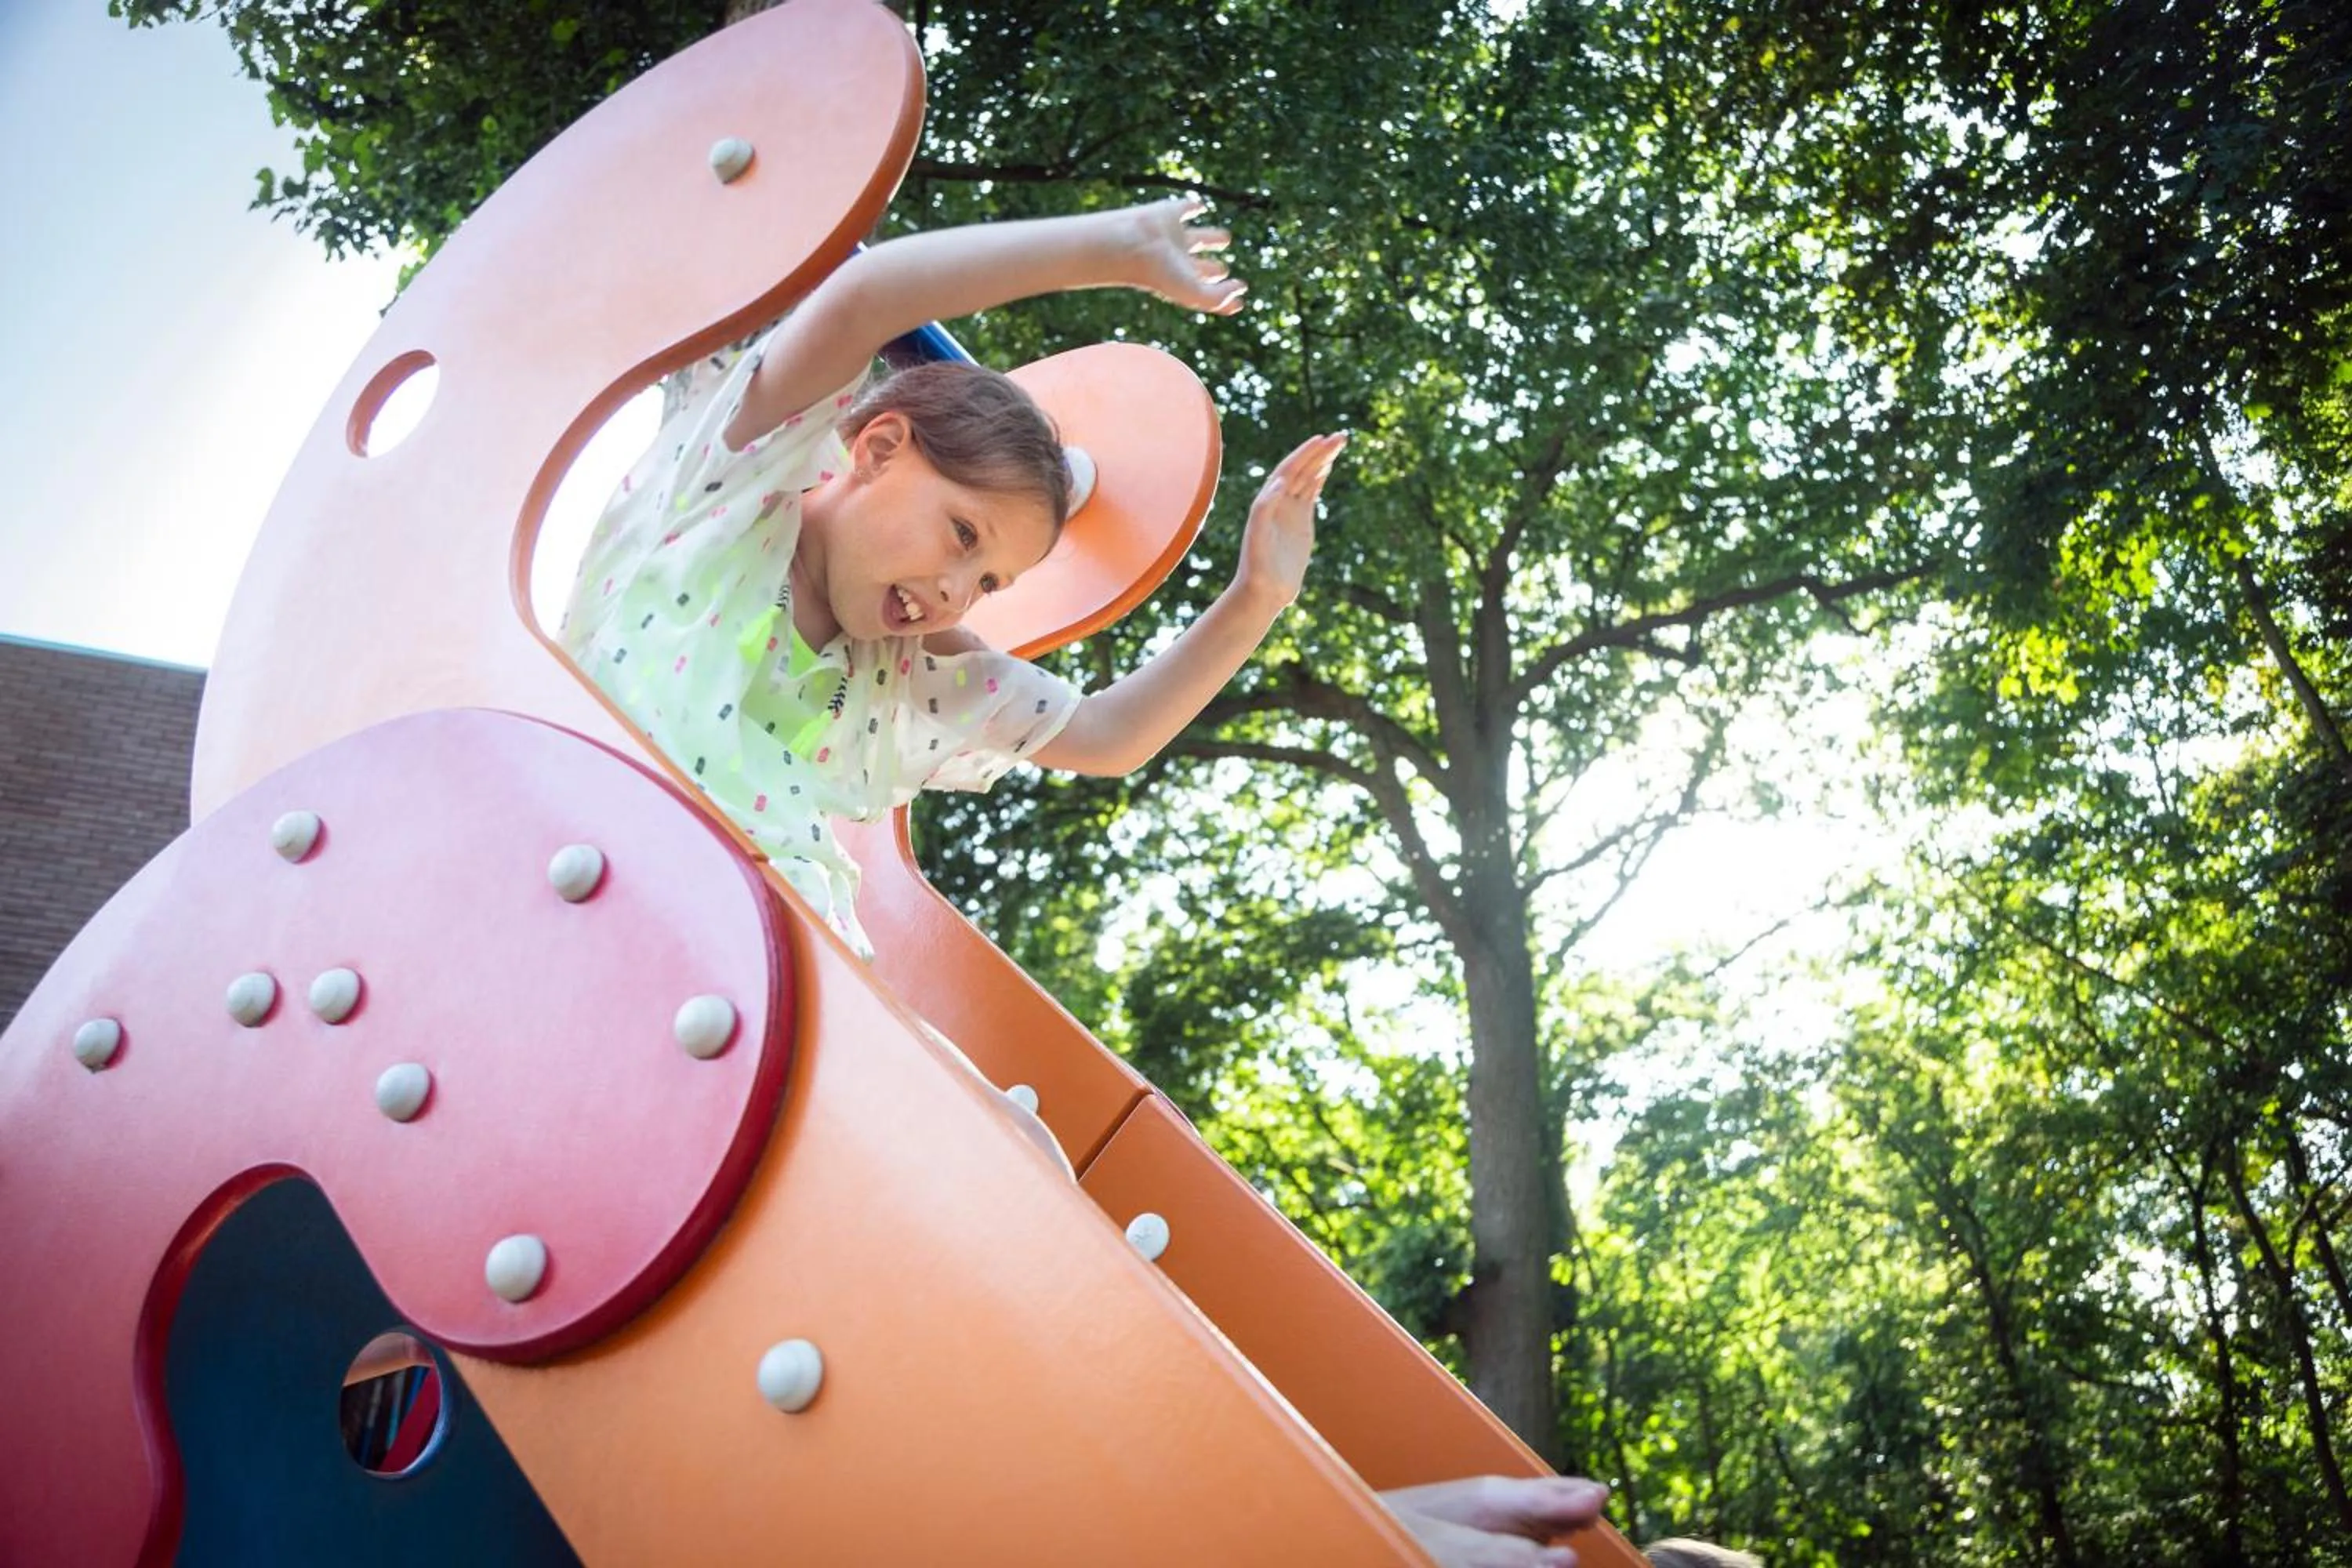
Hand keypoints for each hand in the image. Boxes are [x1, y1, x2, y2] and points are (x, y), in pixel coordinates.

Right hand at [1119, 194, 1247, 314]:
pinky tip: (1200, 206)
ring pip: (1198, 237)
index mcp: (1185, 280)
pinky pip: (1187, 207)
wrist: (1129, 244)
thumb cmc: (1158, 274)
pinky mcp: (1170, 213)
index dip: (1225, 290)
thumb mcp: (1193, 293)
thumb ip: (1219, 298)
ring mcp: (1175, 236)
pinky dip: (1194, 206)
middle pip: (1201, 265)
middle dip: (1214, 269)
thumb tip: (1239, 289)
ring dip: (1212, 238)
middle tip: (1223, 270)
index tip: (1240, 289)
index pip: (1208, 288)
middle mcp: (1180, 260)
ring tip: (1226, 239)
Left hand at [1236, 431, 1347, 609]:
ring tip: (1339, 443)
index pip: (1288, 469)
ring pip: (1308, 478)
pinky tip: (1327, 468)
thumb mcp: (1257, 537)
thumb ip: (1264, 509)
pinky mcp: (1300, 523)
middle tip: (1342, 436)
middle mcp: (1277, 502)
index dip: (1305, 453)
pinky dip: (1319, 479)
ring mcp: (1289, 511)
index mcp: (1267, 501)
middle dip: (1320, 451)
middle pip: (1301, 469)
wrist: (1263, 590)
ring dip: (1322, 460)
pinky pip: (1310, 494)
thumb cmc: (1256, 566)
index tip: (1322, 439)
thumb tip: (1278, 482)